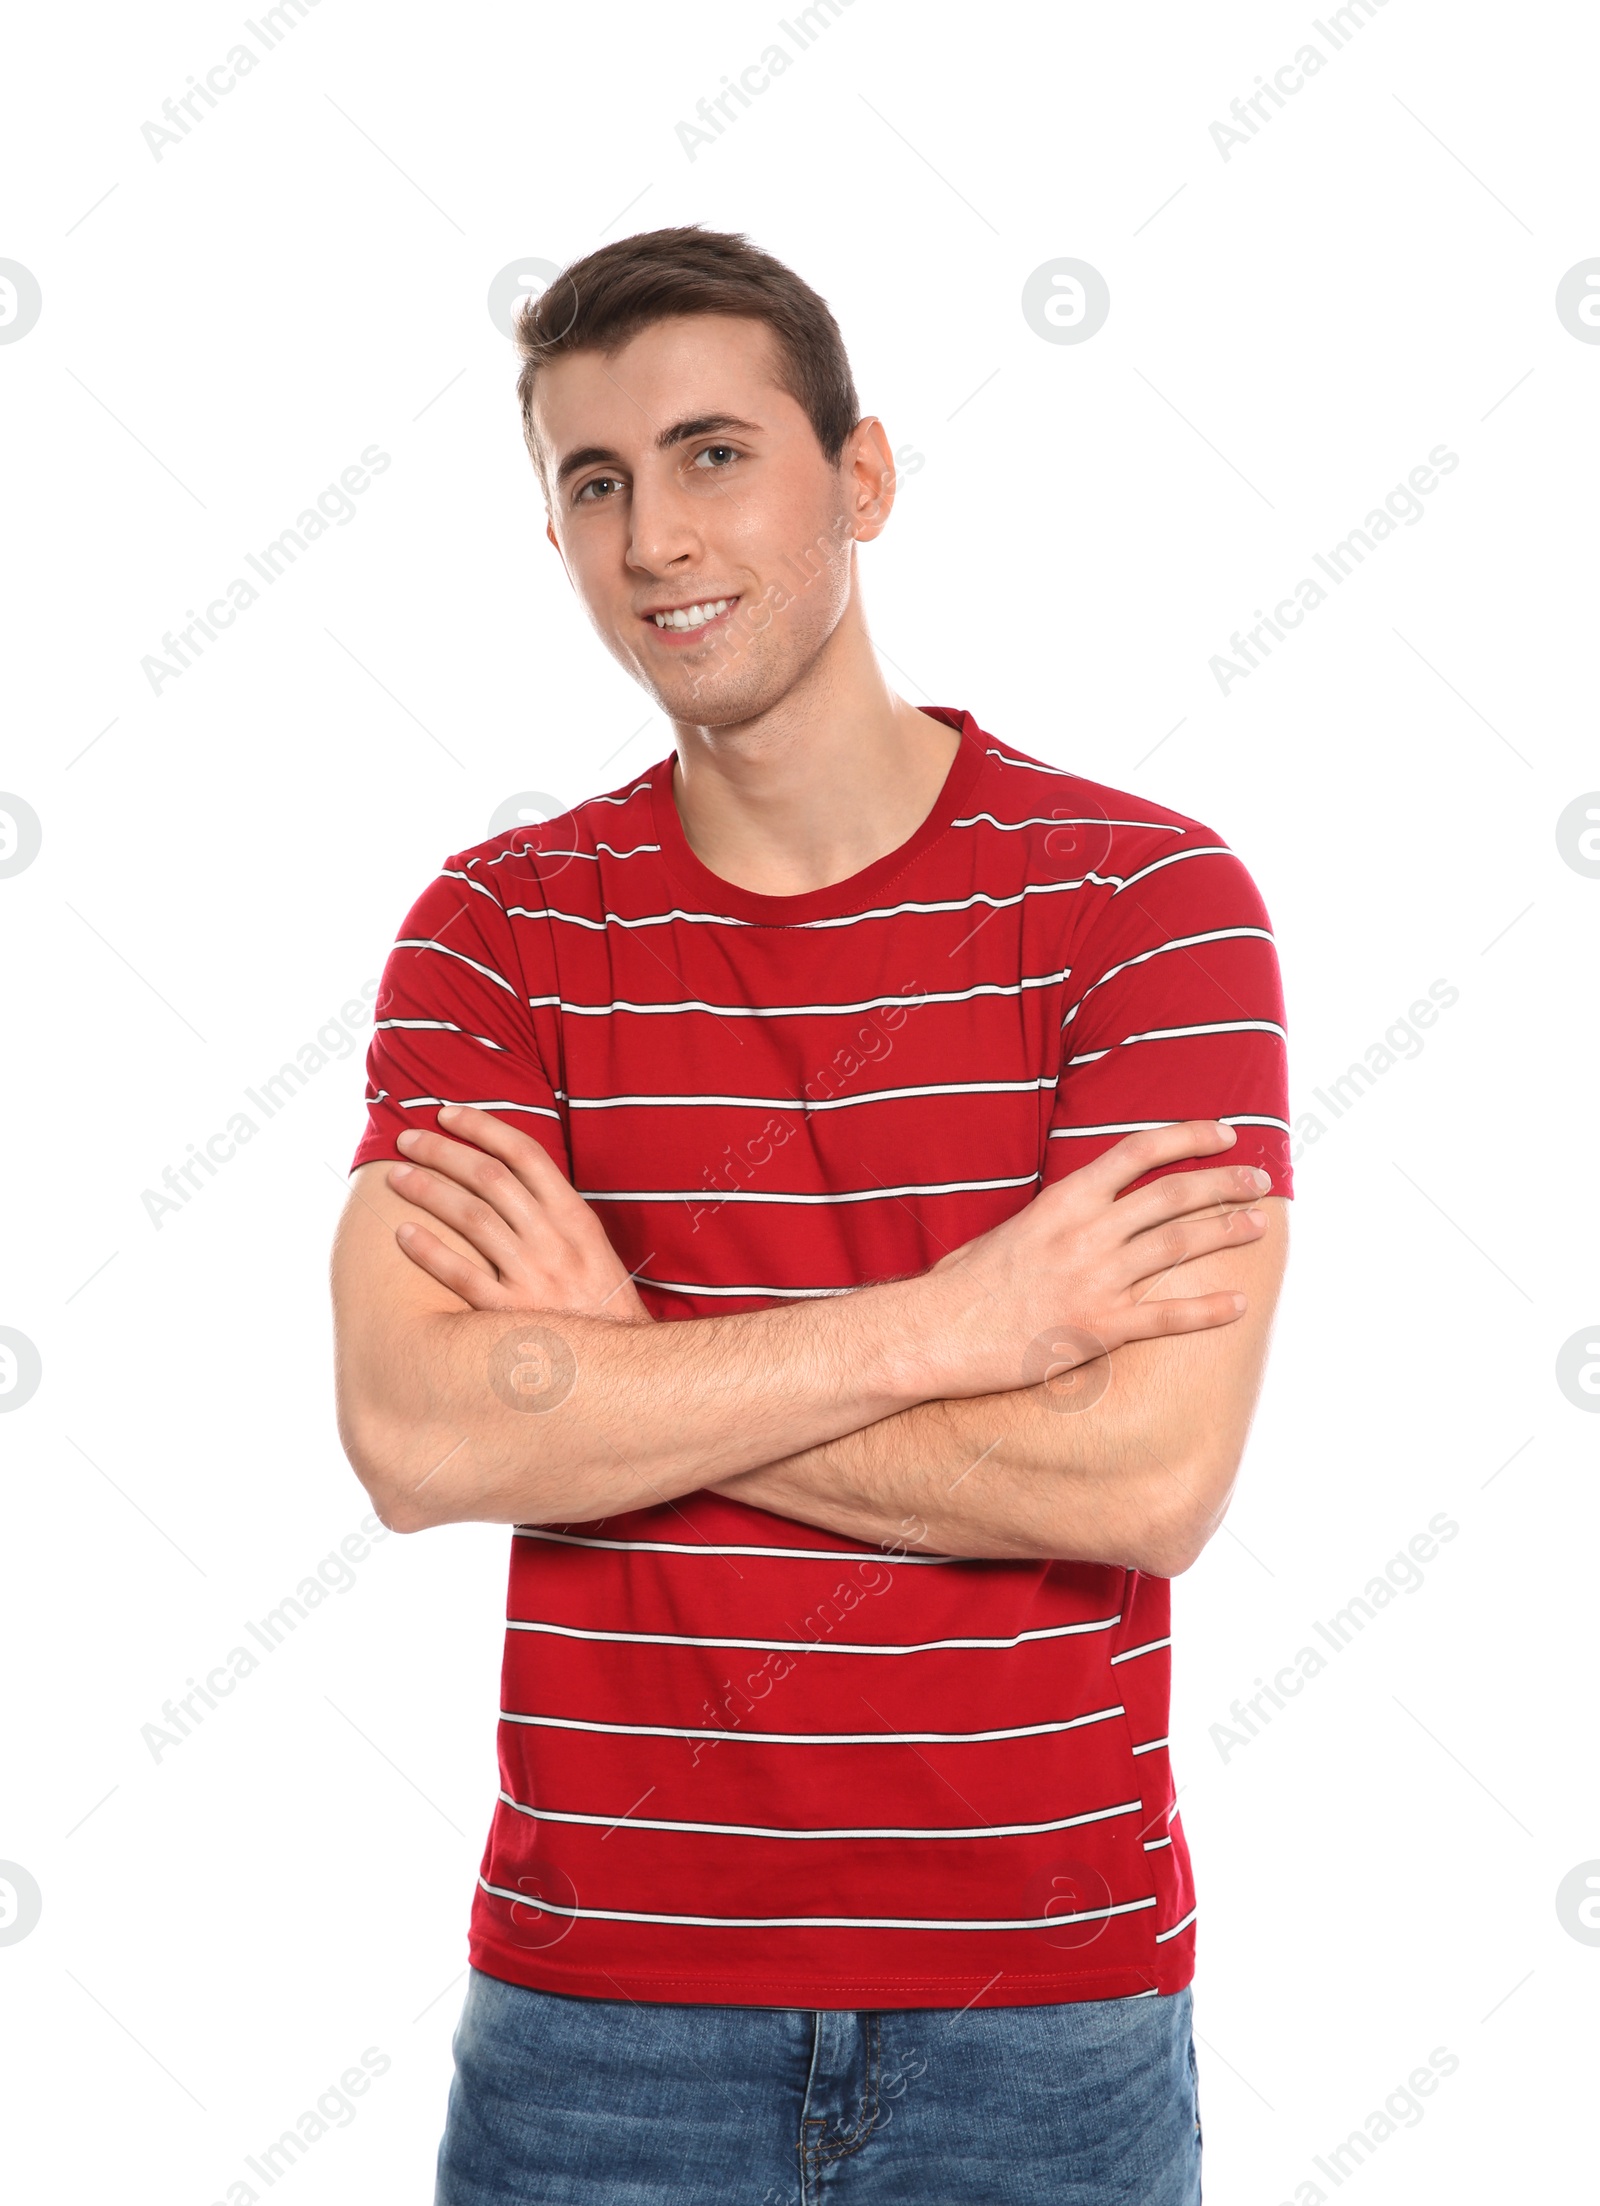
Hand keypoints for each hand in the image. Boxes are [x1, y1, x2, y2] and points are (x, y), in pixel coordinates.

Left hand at [386, 1105, 653, 1321]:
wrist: (623, 1367)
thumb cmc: (601, 1305)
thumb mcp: (593, 1248)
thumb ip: (555, 1213)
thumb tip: (508, 1177)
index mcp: (576, 1217)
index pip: (525, 1155)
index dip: (483, 1127)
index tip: (449, 1114)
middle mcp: (554, 1240)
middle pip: (489, 1178)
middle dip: (443, 1151)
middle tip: (407, 1139)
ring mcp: (533, 1277)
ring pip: (471, 1218)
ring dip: (428, 1190)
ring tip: (397, 1177)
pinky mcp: (511, 1315)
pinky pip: (463, 1277)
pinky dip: (430, 1251)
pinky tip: (403, 1234)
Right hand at [922, 1121, 1272, 1396]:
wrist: (935, 1331)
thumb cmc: (962, 1284)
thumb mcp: (1010, 1229)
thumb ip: (1055, 1218)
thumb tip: (1082, 1210)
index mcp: (1065, 1200)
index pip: (1139, 1151)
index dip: (1189, 1135)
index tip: (1224, 1132)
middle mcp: (1088, 1232)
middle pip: (1174, 1195)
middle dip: (1225, 1183)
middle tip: (1258, 1181)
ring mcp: (1097, 1279)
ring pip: (1180, 1245)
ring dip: (1227, 1232)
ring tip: (1259, 1225)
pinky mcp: (1100, 1327)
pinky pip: (1167, 1316)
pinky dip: (1208, 1310)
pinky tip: (1239, 1304)